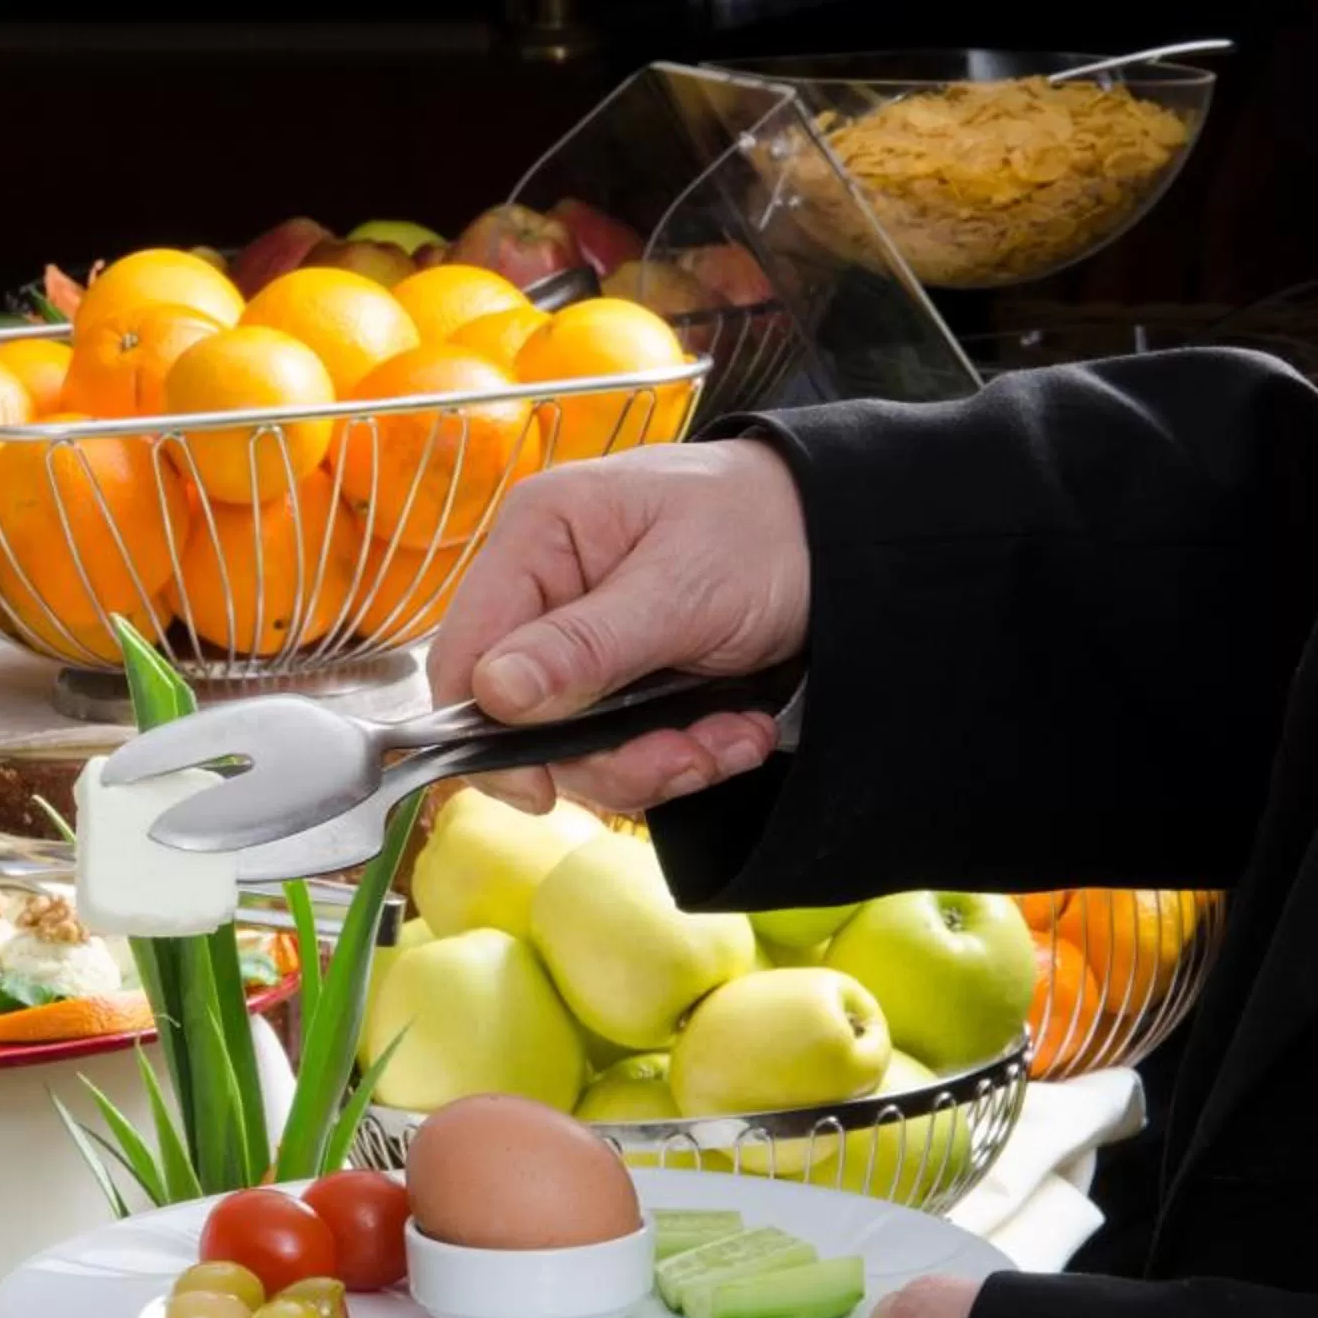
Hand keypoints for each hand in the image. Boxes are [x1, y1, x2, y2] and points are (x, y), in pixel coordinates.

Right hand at [425, 438, 808, 813]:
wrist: (852, 539)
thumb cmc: (767, 528)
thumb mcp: (681, 587)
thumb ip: (586, 646)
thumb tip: (494, 694)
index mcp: (537, 538)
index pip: (464, 655)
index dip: (489, 734)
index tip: (544, 789)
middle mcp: (547, 592)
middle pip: (522, 720)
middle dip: (612, 757)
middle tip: (688, 757)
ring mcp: (586, 641)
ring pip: (578, 747)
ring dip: (659, 762)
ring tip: (733, 738)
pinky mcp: (625, 680)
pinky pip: (625, 747)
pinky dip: (683, 756)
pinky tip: (737, 732)